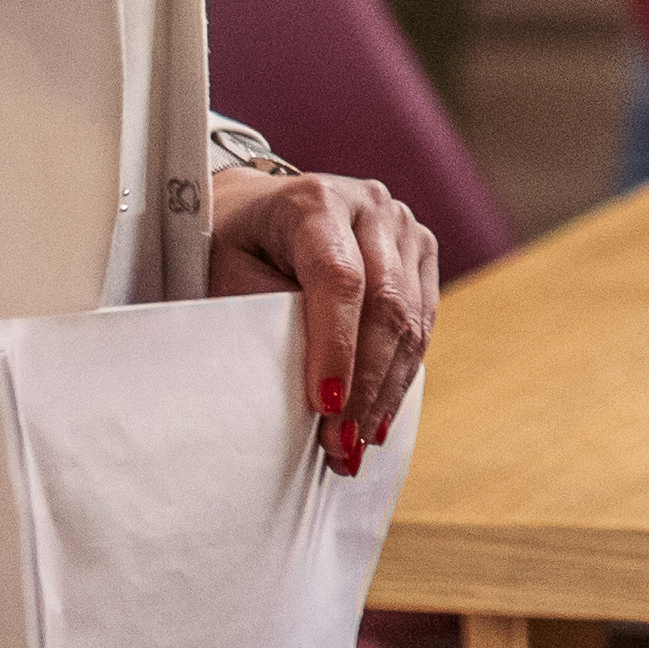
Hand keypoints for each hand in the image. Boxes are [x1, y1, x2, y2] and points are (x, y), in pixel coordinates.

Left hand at [208, 159, 439, 475]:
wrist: (257, 210)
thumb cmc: (233, 246)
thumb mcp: (226, 274)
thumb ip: (262, 320)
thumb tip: (297, 393)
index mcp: (315, 201)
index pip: (339, 279)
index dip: (337, 346)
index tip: (325, 405)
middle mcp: (371, 206)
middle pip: (385, 305)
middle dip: (365, 385)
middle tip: (341, 446)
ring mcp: (405, 227)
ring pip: (411, 321)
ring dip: (385, 392)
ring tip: (356, 446)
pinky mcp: (422, 254)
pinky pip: (422, 324)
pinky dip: (399, 377)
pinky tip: (378, 418)